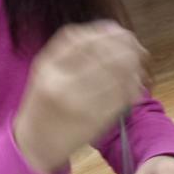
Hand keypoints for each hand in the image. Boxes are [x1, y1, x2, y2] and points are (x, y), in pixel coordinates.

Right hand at [14, 21, 148, 173]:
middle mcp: (62, 84)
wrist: (35, 143)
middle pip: (105, 56)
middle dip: (127, 48)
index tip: (120, 32)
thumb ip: (70, 49)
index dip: (108, 33)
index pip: (85, 40)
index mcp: (48, 67)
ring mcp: (80, 104)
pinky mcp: (95, 121)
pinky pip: (121, 98)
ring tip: (139, 64)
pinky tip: (135, 84)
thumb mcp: (45, 70)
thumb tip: (110, 29)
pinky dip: (133, 88)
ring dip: (134, 67)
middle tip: (137, 47)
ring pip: (118, 76)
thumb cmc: (43, 102)